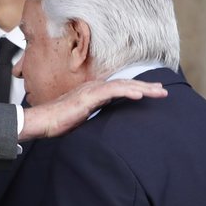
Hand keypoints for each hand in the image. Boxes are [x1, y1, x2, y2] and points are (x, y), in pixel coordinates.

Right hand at [20, 79, 166, 140]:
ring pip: (121, 85)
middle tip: (163, 90)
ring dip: (142, 88)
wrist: (42, 122)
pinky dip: (126, 92)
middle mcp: (93, 88)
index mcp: (92, 93)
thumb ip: (94, 115)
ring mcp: (91, 91)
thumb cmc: (57, 122)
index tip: (151, 93)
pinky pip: (111, 92)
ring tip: (158, 92)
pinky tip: (139, 96)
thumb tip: (105, 121)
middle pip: (124, 84)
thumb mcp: (81, 118)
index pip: (119, 88)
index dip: (136, 89)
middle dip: (146, 87)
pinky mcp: (88, 97)